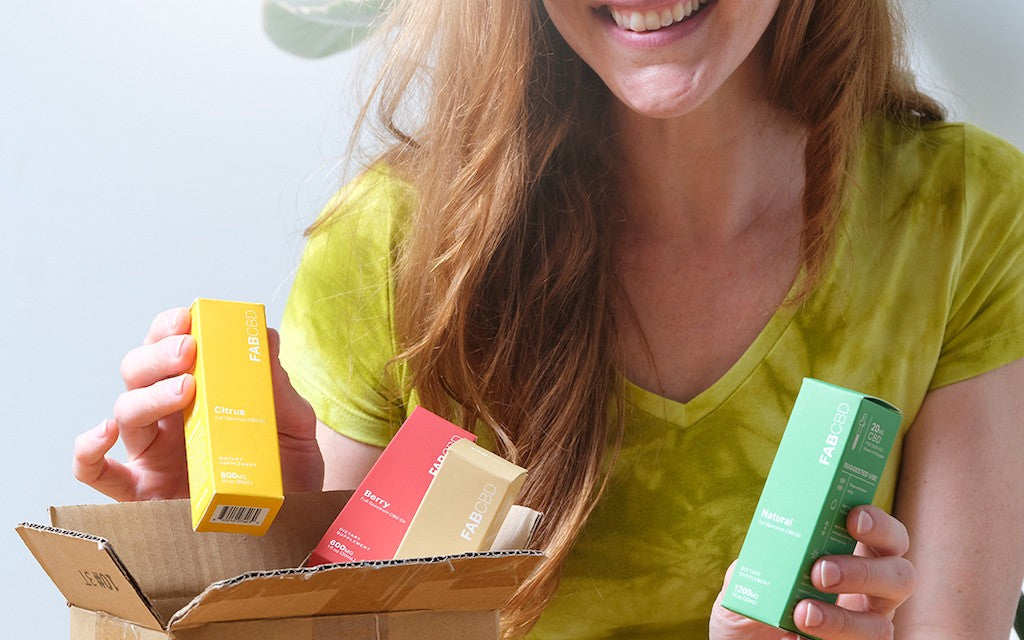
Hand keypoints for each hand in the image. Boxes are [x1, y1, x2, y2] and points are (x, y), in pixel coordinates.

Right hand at [73, 306, 323, 500]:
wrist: (295, 524)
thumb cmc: (287, 472)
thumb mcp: (293, 427)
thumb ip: (278, 388)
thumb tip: (266, 338)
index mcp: (200, 394)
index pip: (170, 350)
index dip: (170, 328)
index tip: (187, 318)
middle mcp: (169, 419)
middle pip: (139, 373)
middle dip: (158, 354)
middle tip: (189, 351)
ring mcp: (152, 455)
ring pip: (125, 412)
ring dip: (148, 395)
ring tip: (184, 390)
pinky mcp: (142, 494)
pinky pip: (96, 473)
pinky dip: (88, 451)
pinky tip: (104, 434)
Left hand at [710, 505, 914, 639]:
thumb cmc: (753, 607)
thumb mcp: (748, 578)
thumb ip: (759, 561)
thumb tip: (767, 547)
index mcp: (851, 557)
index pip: (885, 535)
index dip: (879, 523)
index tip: (852, 516)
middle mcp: (870, 591)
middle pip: (901, 575)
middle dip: (864, 570)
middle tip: (821, 571)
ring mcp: (866, 625)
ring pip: (883, 622)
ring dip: (843, 617)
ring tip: (803, 612)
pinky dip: (834, 637)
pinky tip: (800, 634)